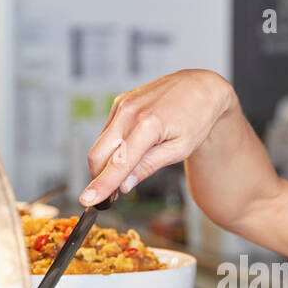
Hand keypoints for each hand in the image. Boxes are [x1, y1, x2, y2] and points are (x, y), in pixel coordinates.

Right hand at [80, 69, 236, 205]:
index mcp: (148, 125)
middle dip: (99, 178)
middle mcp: (130, 112)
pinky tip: (130, 151)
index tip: (87, 200)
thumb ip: (148, 167)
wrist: (200, 87)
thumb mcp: (179, 149)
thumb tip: (124, 186)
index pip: (117, 163)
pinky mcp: (121, 103)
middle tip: (112, 195)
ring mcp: (123, 105)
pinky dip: (112, 147)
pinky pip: (107, 132)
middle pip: (98, 154)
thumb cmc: (196, 118)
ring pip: (100, 144)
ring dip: (106, 163)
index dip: (100, 185)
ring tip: (126, 173)